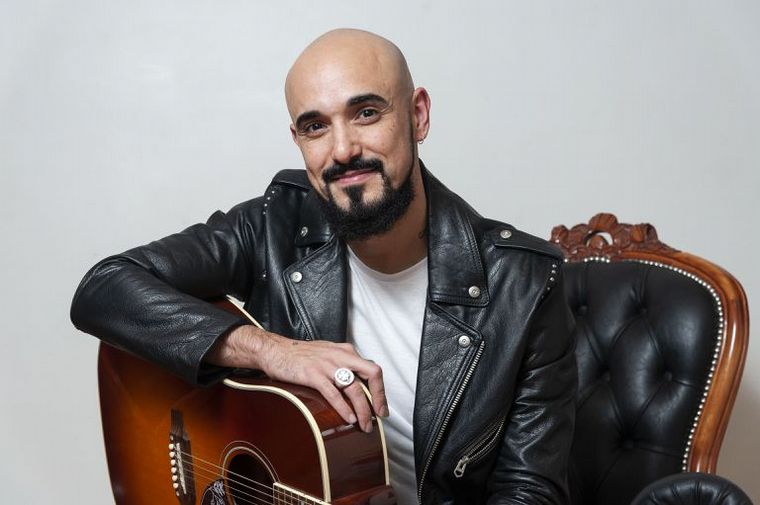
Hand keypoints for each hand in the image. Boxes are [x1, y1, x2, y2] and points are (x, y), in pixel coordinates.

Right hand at [207, 325, 388, 432]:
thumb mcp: (328, 354)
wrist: (274, 350)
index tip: (381, 406)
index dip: (380, 390)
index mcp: (346, 351)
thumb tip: (357, 385)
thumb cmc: (300, 355)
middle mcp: (341, 355)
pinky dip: (344, 408)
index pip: (372, 369)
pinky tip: (349, 418)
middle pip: (371, 374)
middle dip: (379, 397)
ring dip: (363, 409)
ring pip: (354, 388)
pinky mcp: (313, 374)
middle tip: (380, 416)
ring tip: (364, 424)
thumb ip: (343, 365)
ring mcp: (327, 365)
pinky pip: (334, 393)